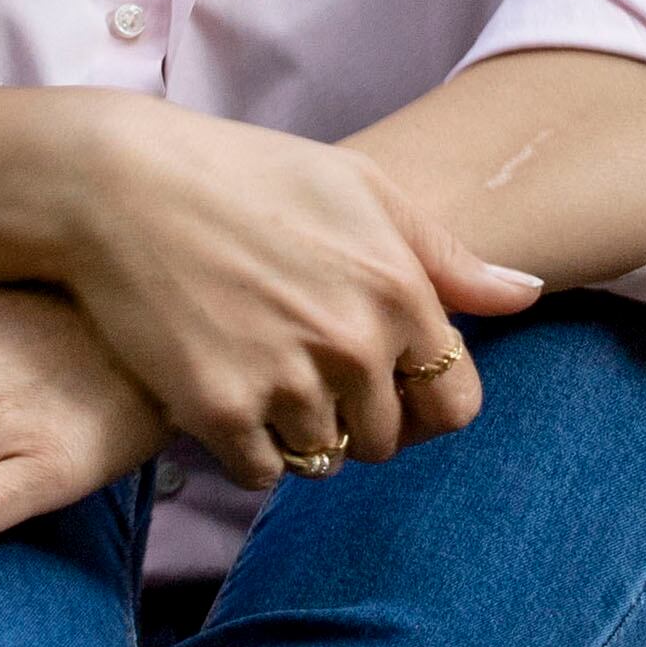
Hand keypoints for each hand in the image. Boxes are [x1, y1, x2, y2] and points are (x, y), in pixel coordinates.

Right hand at [0, 95, 538, 488]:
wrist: (121, 183)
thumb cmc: (245, 175)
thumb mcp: (360, 190)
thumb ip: (446, 256)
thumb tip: (525, 295)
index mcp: (398, 290)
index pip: (454, 403)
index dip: (422, 403)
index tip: (385, 386)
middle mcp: (353, 343)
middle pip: (384, 440)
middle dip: (355, 417)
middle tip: (304, 369)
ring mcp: (286, 380)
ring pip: (321, 458)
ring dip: (297, 430)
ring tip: (259, 369)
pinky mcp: (219, 409)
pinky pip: (259, 471)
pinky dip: (245, 447)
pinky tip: (223, 390)